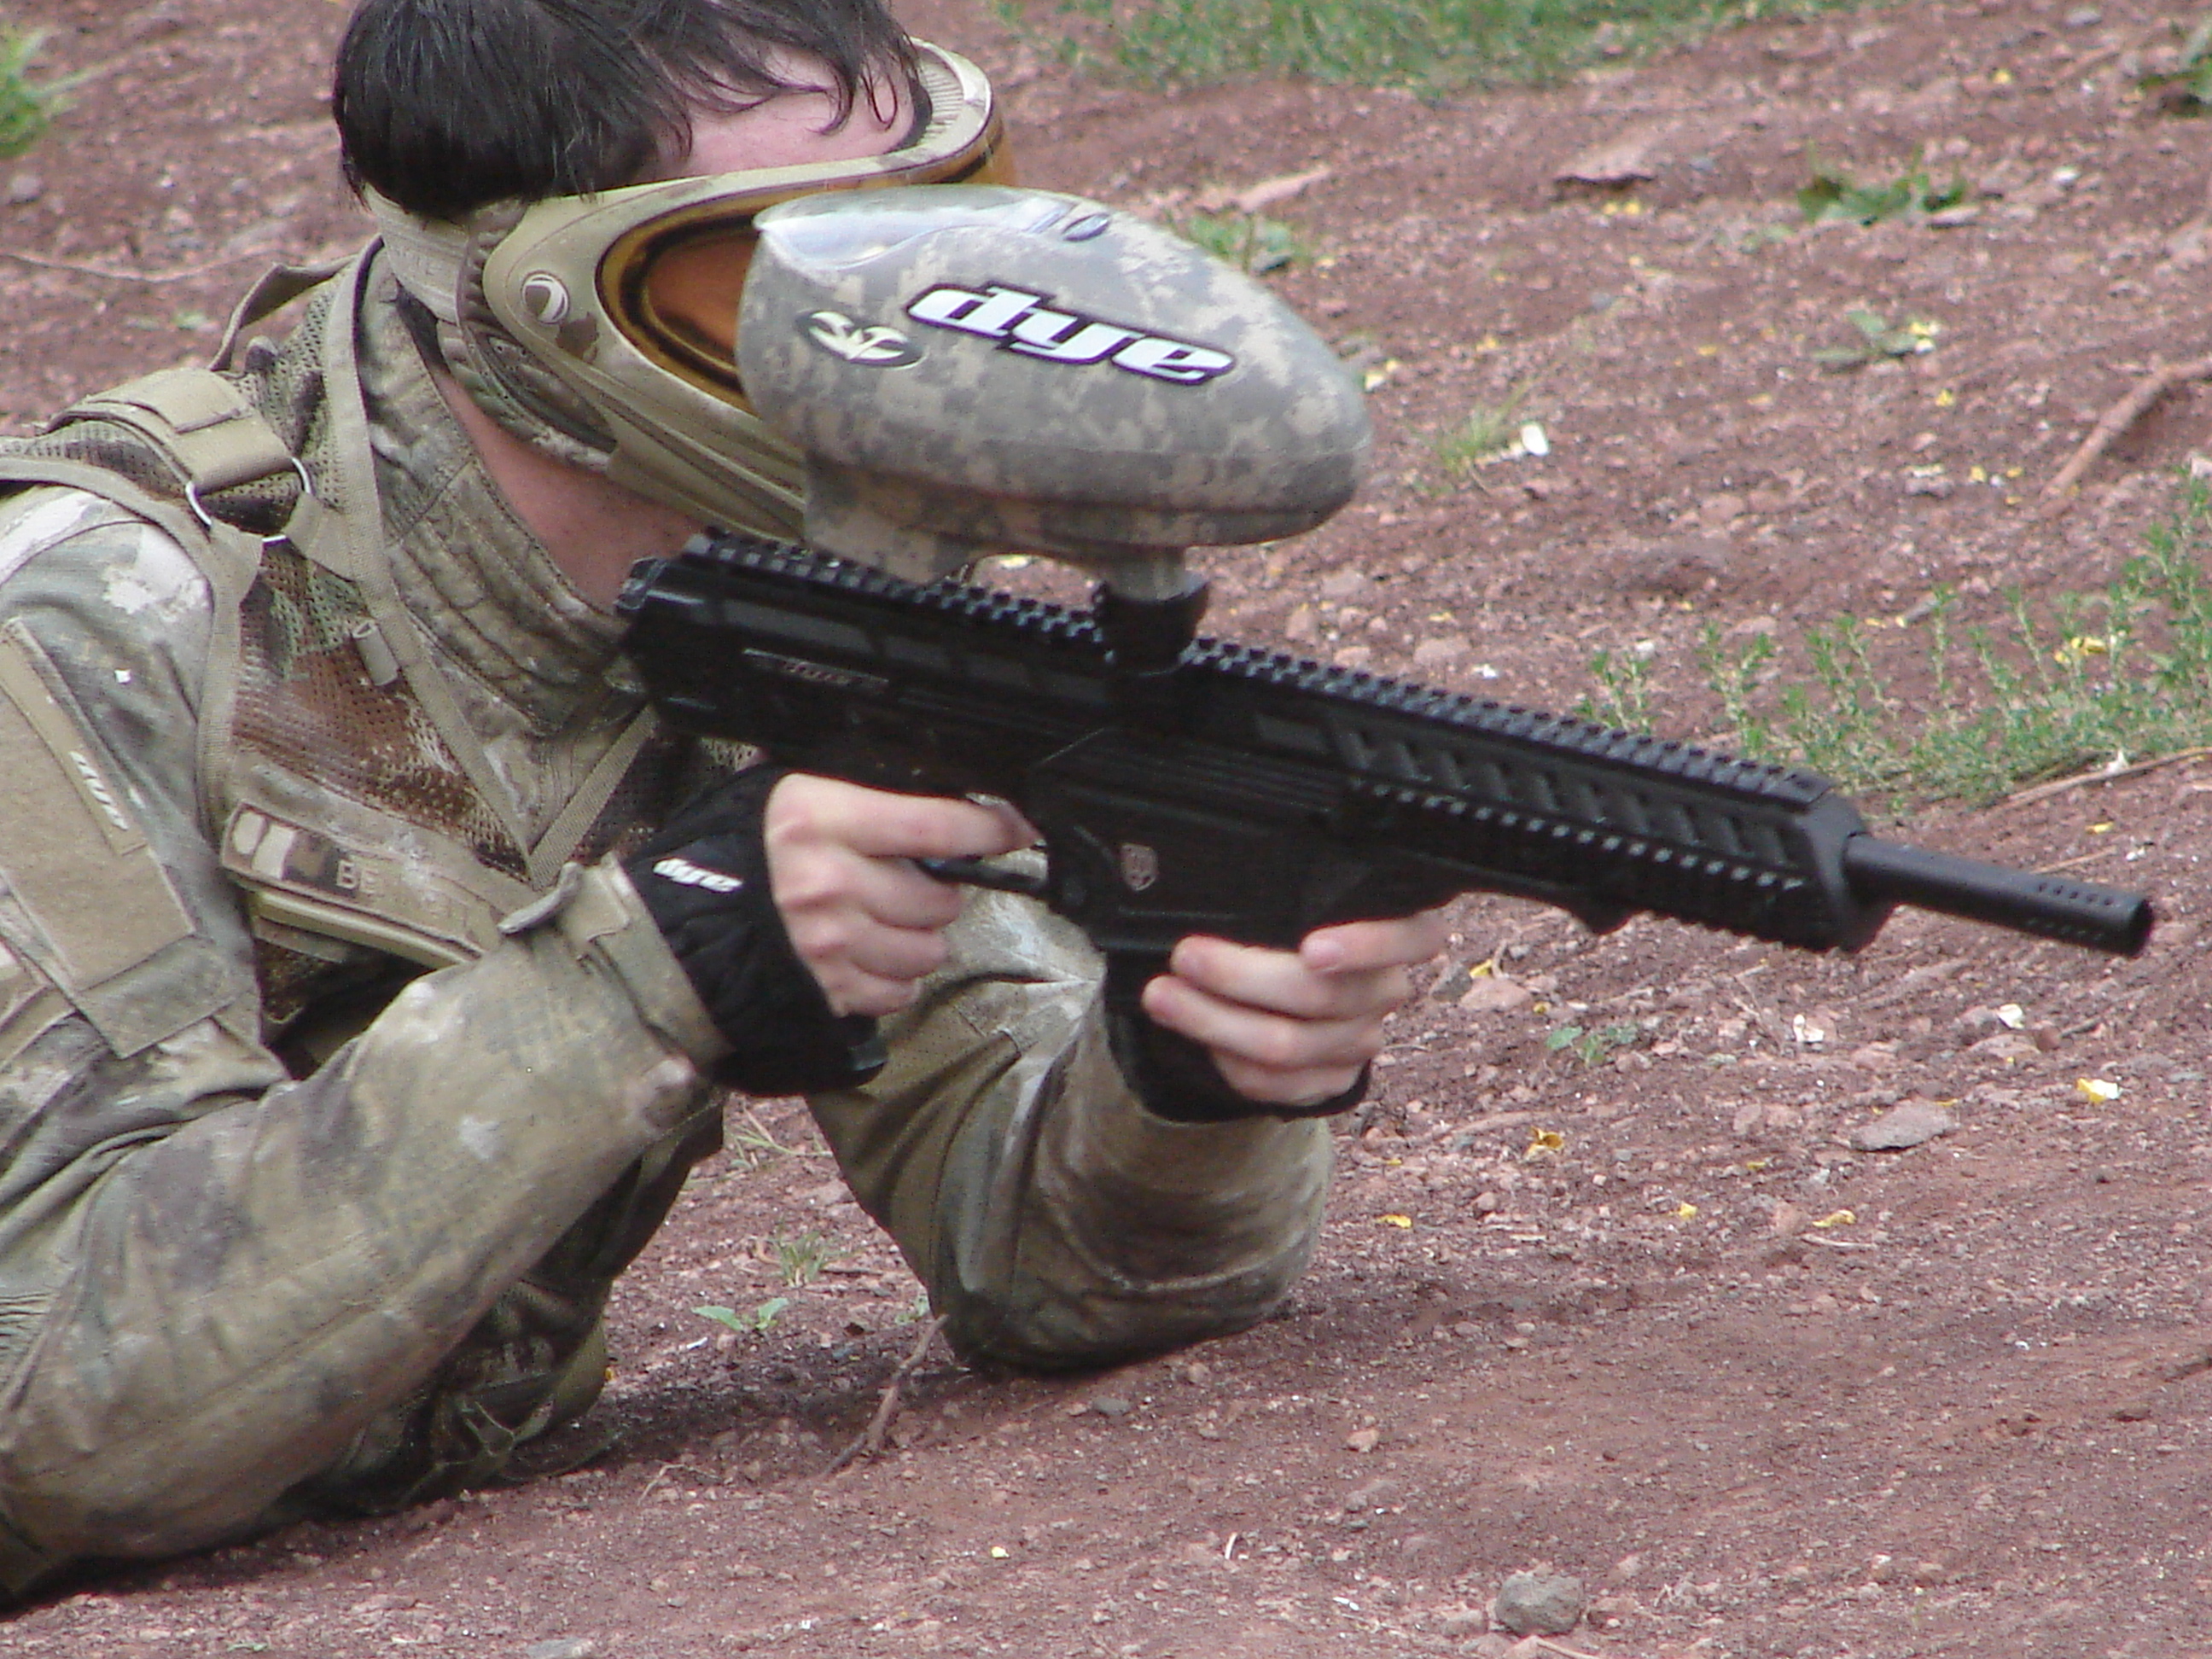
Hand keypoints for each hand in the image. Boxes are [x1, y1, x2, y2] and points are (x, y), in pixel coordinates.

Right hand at [765, 774, 1033, 1017]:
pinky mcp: (830, 989)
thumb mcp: (791, 796)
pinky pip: (900, 990)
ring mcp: (829, 941)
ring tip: (883, 920)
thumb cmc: (744, 856)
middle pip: (938, 897)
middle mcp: (827, 882)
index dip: (987, 828)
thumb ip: (858, 792)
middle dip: (936, 891)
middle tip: (906, 881)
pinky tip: (867, 953)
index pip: (933, 825)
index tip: (1012, 827)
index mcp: (819, 819)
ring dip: (918, 937)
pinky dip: (894, 976)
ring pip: (927, 949)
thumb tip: (937, 792)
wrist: (687, 929)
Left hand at [1138, 909, 1452, 1108]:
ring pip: (1289, 1045)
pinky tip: (1196, 1036)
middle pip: (1321, 995)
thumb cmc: (1289, 925)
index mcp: (1397, 930)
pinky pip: (1278, 1084)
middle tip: (1185, 955)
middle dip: (1239, 976)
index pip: (1410, 937)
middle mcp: (1386, 988)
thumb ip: (1284, 888)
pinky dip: (1229, 1061)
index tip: (1310, 948)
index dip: (1365, 945)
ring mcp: (1363, 1039)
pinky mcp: (1334, 1080)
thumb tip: (1218, 868)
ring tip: (1162, 995)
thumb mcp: (1296, 896)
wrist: (1296, 993)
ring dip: (1213, 1021)